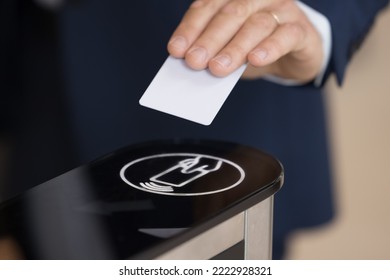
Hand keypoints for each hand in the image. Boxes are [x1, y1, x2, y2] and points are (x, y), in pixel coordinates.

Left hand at [167, 0, 322, 82]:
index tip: (176, 50)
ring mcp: (282, 10)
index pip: (208, 7)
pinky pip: (286, 36)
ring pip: (257, 25)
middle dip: (209, 39)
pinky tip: (255, 59)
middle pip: (231, 14)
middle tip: (194, 61)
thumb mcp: (231, 50)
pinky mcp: (300, 29)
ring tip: (218, 68)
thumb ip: (215, 53)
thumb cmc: (256, 49)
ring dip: (234, 48)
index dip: (190, 28)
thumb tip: (193, 65)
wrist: (295, 56)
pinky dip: (270, 47)